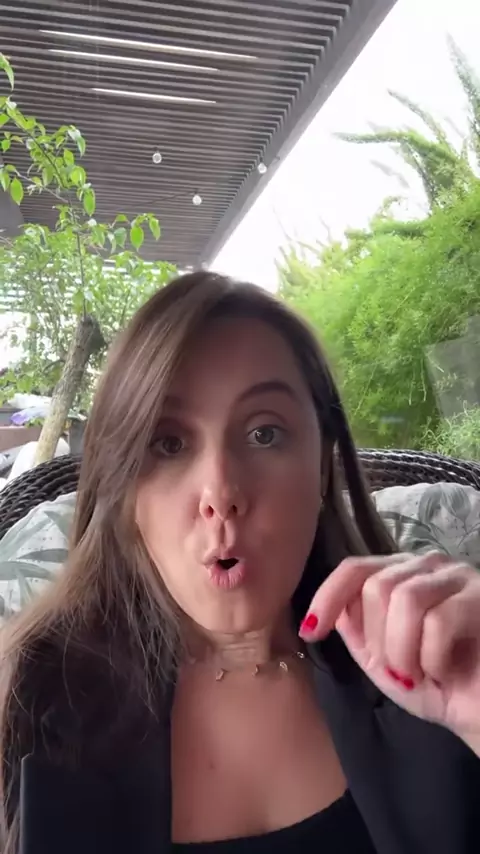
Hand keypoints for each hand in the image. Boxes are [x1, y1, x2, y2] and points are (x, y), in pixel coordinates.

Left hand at [299, 552, 479, 754]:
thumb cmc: (437, 685)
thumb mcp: (383, 662)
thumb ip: (357, 633)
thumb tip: (332, 609)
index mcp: (400, 575)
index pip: (355, 568)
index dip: (327, 597)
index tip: (310, 632)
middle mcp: (427, 565)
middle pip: (378, 585)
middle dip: (378, 639)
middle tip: (398, 672)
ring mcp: (458, 576)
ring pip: (406, 598)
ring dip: (402, 650)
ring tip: (418, 676)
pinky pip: (440, 620)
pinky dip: (432, 657)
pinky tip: (443, 672)